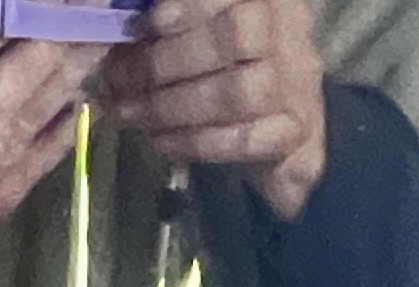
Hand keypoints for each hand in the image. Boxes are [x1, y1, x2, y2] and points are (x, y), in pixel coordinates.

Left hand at [106, 0, 327, 221]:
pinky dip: (195, 142)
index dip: (187, 8)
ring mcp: (297, 84)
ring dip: (173, 106)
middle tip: (121, 79)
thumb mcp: (205, 34)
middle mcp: (290, 33)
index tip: (141, 27)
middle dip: (167, 60)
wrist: (279, 134)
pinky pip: (242, 139)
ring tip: (131, 113)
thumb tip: (124, 34)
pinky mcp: (295, 133)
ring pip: (236, 92)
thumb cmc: (230, 71)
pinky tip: (161, 141)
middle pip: (235, 37)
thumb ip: (174, 27)